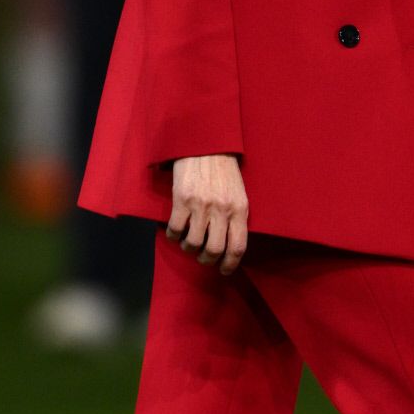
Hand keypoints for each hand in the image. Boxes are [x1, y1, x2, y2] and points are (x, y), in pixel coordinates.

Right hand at [167, 154, 248, 273]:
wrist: (204, 144)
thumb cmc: (223, 170)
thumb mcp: (239, 193)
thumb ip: (236, 216)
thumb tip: (229, 244)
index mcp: (240, 209)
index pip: (238, 247)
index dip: (230, 264)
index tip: (224, 270)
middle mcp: (221, 209)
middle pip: (214, 250)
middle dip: (207, 260)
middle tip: (203, 258)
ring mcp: (201, 205)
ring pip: (193, 243)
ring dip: (189, 248)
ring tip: (189, 243)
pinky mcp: (182, 199)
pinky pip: (176, 230)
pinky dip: (174, 237)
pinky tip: (176, 233)